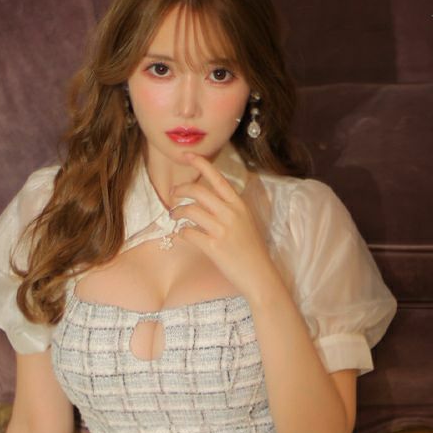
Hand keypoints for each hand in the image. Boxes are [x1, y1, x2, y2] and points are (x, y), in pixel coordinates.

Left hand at [171, 152, 278, 301]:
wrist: (260, 276)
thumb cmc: (252, 252)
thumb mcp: (246, 223)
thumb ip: (229, 210)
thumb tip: (207, 203)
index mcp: (239, 205)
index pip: (218, 178)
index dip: (201, 164)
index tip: (187, 155)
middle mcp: (231, 214)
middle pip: (198, 191)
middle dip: (181, 189)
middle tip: (173, 194)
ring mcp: (222, 230)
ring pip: (190, 210)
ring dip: (177, 211)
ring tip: (174, 216)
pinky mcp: (213, 247)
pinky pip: (188, 233)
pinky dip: (181, 232)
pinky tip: (182, 234)